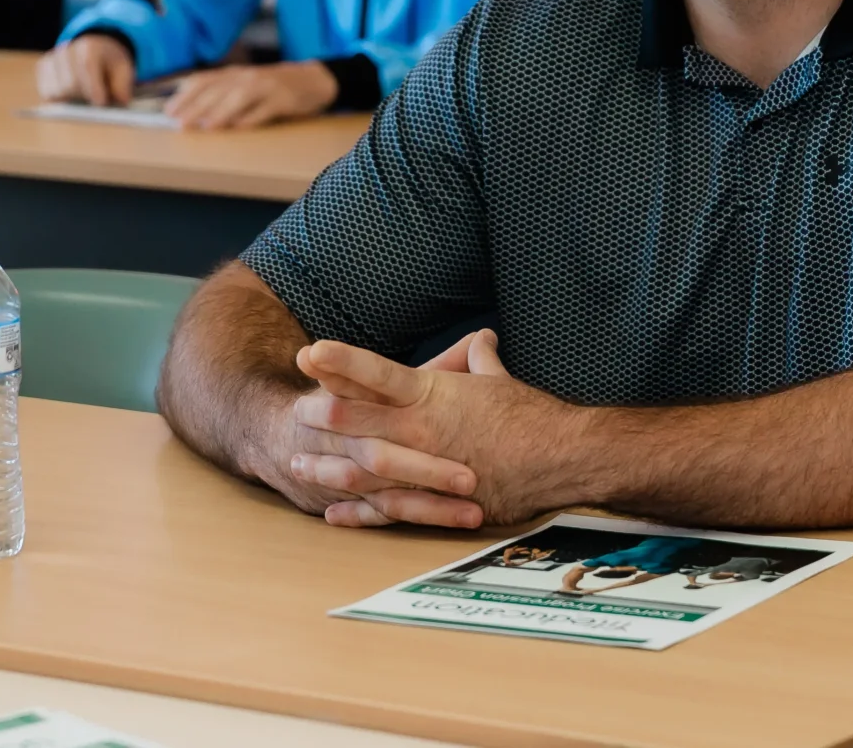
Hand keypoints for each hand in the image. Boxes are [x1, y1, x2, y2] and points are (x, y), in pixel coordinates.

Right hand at [37, 32, 135, 104]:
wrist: (95, 50)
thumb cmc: (110, 63)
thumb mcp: (124, 71)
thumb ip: (123, 85)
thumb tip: (121, 102)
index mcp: (90, 47)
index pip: (87, 67)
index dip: (94, 87)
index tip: (101, 103)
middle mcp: (66, 49)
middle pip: (70, 84)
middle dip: (84, 97)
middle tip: (97, 103)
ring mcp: (52, 58)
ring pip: (56, 92)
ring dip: (72, 101)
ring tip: (85, 96)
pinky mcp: (42, 69)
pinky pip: (47, 94)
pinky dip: (61, 100)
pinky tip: (73, 96)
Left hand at [165, 62, 336, 129]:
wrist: (313, 79)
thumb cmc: (272, 85)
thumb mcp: (245, 83)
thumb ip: (221, 92)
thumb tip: (190, 108)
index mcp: (235, 74)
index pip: (203, 81)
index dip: (184, 96)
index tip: (169, 111)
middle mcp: (248, 78)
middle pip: (218, 91)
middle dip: (197, 107)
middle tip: (181, 123)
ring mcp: (267, 88)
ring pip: (239, 98)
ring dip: (221, 112)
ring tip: (207, 126)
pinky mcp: (284, 100)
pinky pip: (265, 110)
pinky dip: (252, 118)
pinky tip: (239, 127)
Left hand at [285, 328, 577, 529]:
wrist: (559, 458)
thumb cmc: (530, 416)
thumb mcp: (499, 380)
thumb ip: (479, 360)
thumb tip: (480, 340)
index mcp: (432, 394)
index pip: (376, 373)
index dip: (340, 363)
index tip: (310, 352)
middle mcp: (420, 430)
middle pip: (356, 419)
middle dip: (321, 414)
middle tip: (293, 411)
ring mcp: (423, 468)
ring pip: (362, 468)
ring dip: (327, 466)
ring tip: (297, 463)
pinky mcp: (434, 502)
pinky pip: (386, 509)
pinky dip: (357, 512)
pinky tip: (333, 512)